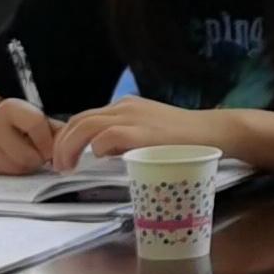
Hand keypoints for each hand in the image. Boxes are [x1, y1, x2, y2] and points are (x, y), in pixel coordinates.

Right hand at [0, 98, 58, 175]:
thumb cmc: (19, 123)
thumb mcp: (37, 118)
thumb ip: (56, 129)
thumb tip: (72, 142)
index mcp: (11, 108)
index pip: (36, 125)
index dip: (48, 142)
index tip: (52, 149)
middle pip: (25, 155)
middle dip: (39, 159)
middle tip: (41, 156)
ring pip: (14, 168)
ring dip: (28, 167)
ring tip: (29, 157)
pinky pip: (3, 174)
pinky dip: (14, 171)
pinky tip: (16, 161)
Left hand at [54, 98, 228, 170]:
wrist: (215, 131)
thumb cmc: (187, 137)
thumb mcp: (150, 131)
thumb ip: (126, 137)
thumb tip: (103, 151)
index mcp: (125, 106)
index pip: (84, 117)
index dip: (67, 137)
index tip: (63, 157)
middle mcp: (124, 107)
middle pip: (78, 120)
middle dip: (61, 143)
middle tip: (58, 165)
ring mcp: (132, 117)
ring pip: (85, 126)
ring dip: (69, 147)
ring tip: (66, 167)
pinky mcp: (140, 131)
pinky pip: (106, 136)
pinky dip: (95, 147)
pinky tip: (97, 158)